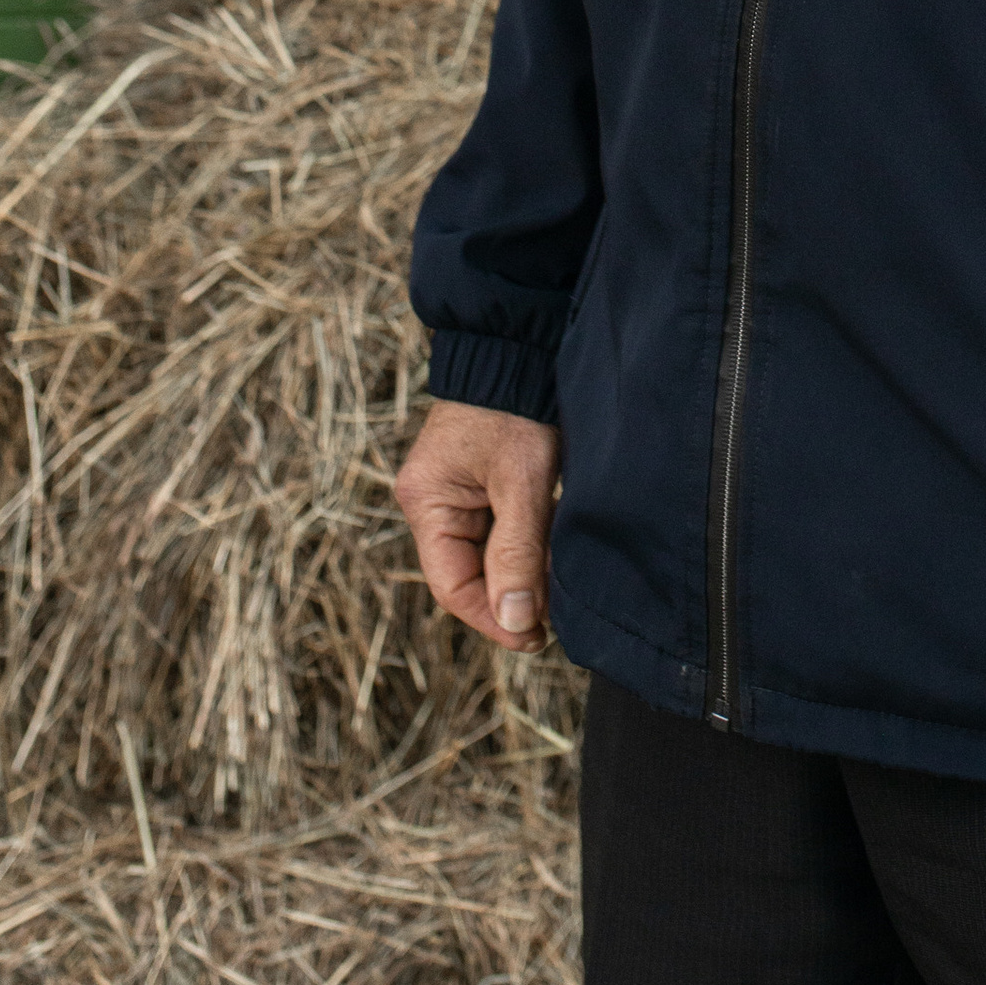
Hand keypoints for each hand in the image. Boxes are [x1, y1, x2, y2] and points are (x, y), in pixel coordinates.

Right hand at [393, 400, 559, 648]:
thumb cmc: (516, 408)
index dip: (492, 618)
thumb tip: (513, 621)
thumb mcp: (522, 483)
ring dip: (522, 570)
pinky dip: (525, 544)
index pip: (452, 586)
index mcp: (426, 502)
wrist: (520, 348)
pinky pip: (497, 530)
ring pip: (486, 554)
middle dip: (512, 595)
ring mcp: (453, 492)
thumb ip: (517, 552)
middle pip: (468, 573)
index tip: (533, 637)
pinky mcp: (478, 482)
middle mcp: (431, 502)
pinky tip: (553, 547)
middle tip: (556, 614)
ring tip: (559, 581)